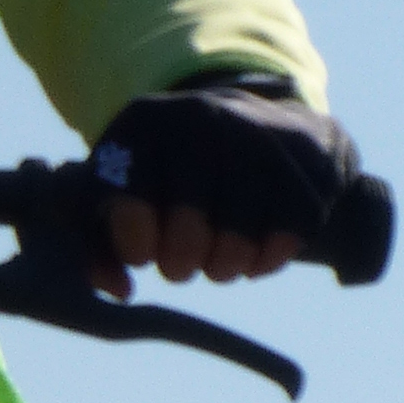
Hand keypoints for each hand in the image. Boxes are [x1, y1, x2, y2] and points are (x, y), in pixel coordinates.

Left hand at [89, 83, 361, 295]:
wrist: (260, 124)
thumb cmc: (172, 174)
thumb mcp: (121, 188)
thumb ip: (95, 242)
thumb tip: (118, 288)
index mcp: (145, 120)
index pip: (128, 192)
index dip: (132, 240)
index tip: (141, 255)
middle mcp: (203, 114)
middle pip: (189, 218)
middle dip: (180, 261)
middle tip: (178, 269)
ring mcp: (260, 130)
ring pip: (241, 230)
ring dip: (225, 266)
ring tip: (216, 266)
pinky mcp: (308, 154)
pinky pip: (292, 230)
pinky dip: (269, 258)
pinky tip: (253, 258)